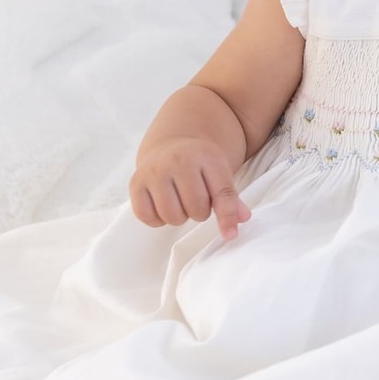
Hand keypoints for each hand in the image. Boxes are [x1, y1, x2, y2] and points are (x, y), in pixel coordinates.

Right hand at [129, 136, 252, 239]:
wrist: (171, 144)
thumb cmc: (200, 164)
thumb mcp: (220, 172)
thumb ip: (231, 197)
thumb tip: (242, 220)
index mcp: (205, 155)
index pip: (222, 193)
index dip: (227, 217)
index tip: (230, 235)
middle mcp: (177, 160)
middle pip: (196, 209)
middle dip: (200, 212)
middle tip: (197, 200)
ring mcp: (154, 170)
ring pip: (172, 216)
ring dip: (180, 216)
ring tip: (181, 201)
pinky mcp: (136, 182)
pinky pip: (148, 217)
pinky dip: (158, 218)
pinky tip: (164, 204)